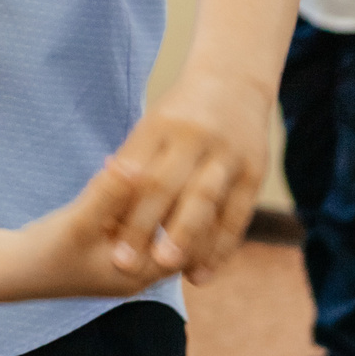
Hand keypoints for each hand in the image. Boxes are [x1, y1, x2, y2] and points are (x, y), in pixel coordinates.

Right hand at [21, 160, 175, 297]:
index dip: (191, 209)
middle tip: (167, 160)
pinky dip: (126, 196)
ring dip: (146, 192)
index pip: (188, 245)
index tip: (186, 174)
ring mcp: (125, 256)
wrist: (13, 267)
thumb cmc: (47, 251)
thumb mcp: (79, 222)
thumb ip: (108, 194)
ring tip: (135, 162)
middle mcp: (140, 270)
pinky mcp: (110, 243)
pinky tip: (114, 168)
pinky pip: (129, 216)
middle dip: (168, 195)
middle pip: (172, 230)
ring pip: (149, 221)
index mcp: (141, 274)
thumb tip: (135, 164)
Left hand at [109, 73, 269, 285]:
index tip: (100, 238)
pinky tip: (202, 274)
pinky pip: (237, 214)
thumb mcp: (152, 127)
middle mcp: (193, 137)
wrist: (235, 81)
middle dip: (144, 227)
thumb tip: (101, 200)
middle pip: (165, 186)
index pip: (134, 170)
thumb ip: (131, 162)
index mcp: (158, 125)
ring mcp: (226, 153)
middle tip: (123, 264)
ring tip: (166, 271)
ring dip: (185, 239)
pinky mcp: (254, 171)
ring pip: (204, 200)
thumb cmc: (180, 114)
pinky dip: (220, 247)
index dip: (117, 207)